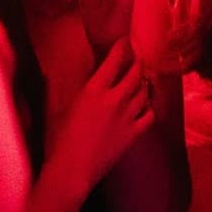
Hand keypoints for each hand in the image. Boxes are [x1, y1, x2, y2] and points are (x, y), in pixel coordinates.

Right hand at [47, 41, 154, 193]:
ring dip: (144, 84)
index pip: (114, 59)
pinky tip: (146, 106)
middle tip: (138, 61)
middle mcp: (115, 98)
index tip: (126, 41)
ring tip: (142, 82)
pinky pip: (150, 113)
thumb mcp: (67, 106)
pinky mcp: (135, 132)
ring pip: (145, 91)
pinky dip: (149, 107)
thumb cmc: (61, 139)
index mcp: (94, 89)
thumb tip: (92, 76)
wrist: (72, 170)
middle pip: (136, 72)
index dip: (123, 47)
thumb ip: (83, 89)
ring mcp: (128, 115)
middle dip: (138, 64)